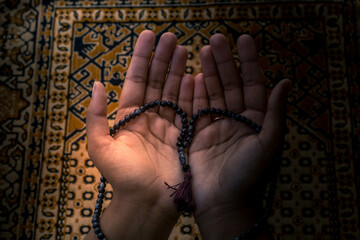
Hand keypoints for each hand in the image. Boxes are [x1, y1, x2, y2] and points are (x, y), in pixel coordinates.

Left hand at [86, 30, 192, 238]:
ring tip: (185, 49)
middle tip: (171, 37)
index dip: (142, 58)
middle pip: (157, 81)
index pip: (136, 80)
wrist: (147, 203)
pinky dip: (192, 92)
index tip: (149, 36)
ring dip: (179, 70)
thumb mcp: (100, 146)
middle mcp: (149, 117)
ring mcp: (168, 125)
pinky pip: (188, 108)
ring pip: (174, 91)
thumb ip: (95, 116)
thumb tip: (97, 84)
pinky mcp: (183, 134)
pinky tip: (195, 76)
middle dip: (163, 58)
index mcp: (129, 117)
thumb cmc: (122, 177)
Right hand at [189, 34, 290, 238]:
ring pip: (212, 93)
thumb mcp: (268, 145)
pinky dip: (195, 92)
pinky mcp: (198, 133)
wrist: (223, 204)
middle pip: (230, 84)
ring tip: (203, 50)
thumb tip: (286, 82)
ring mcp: (216, 125)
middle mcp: (236, 120)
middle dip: (224, 61)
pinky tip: (194, 76)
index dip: (249, 62)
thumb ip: (276, 113)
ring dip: (209, 72)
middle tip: (216, 39)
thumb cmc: (249, 177)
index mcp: (256, 121)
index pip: (252, 85)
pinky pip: (197, 108)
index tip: (243, 40)